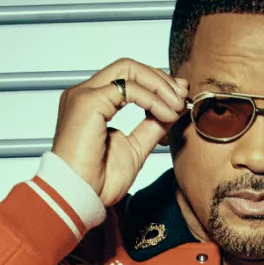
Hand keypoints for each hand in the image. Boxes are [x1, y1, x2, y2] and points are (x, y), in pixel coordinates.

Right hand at [52, 59, 188, 205]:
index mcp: (92, 103)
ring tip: (177, 108)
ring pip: (129, 70)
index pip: (127, 77)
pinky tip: (166, 116)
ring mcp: (84, 95)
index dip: (156, 83)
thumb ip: (152, 126)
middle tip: (182, 97)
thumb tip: (173, 110)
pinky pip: (129, 88)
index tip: (179, 98)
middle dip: (160, 79)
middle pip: (128, 66)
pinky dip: (153, 100)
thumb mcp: (135, 148)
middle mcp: (84, 93)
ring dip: (160, 87)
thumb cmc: (98, 181)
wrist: (82, 198)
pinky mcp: (88, 101)